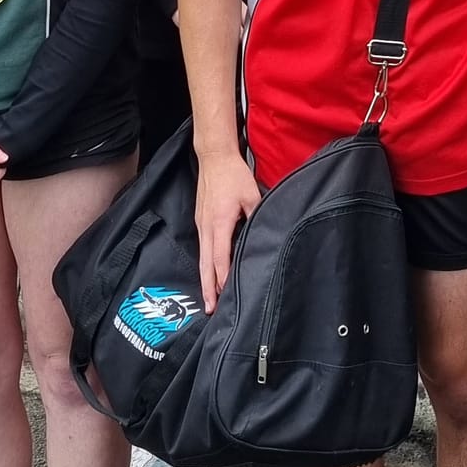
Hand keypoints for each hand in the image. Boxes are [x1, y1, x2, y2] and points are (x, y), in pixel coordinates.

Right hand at [196, 145, 261, 313]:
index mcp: (220, 222)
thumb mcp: (252, 194)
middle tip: (210, 309)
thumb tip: (264, 233)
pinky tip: (210, 273)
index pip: (220, 256)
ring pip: (202, 257)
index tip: (224, 294)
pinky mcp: (201, 221)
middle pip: (206, 264)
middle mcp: (207, 227)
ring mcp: (201, 224)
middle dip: (208, 288)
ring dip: (205, 279)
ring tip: (209, 298)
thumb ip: (258, 215)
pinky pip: (203, 247)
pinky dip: (205, 264)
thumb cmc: (233, 175)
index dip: (222, 277)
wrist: (214, 157)